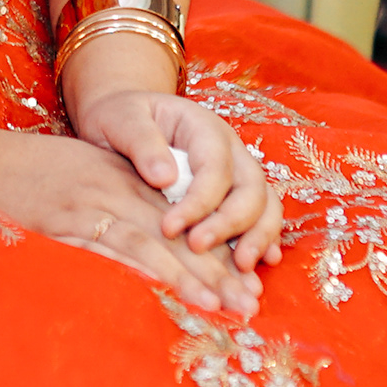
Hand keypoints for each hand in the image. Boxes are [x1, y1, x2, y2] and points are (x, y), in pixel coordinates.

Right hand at [0, 128, 258, 318]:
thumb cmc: (28, 174)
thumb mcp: (83, 177)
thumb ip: (120, 202)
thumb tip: (155, 248)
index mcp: (127, 181)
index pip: (184, 222)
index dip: (218, 254)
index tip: (248, 284)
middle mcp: (118, 190)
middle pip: (179, 234)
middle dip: (217, 271)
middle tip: (250, 304)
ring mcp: (92, 205)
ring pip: (153, 241)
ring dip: (189, 275)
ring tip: (220, 303)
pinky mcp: (65, 221)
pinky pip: (108, 244)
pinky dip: (137, 264)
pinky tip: (163, 284)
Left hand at [70, 87, 279, 275]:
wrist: (124, 119)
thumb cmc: (122, 118)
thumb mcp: (121, 118)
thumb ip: (141, 141)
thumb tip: (165, 177)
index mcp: (204, 128)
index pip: (214, 168)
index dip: (197, 203)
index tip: (169, 228)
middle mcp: (231, 151)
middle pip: (250, 188)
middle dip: (230, 223)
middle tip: (198, 248)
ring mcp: (238, 173)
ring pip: (265, 204)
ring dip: (259, 236)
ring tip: (241, 268)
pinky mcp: (236, 196)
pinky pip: (262, 217)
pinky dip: (265, 239)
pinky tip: (259, 264)